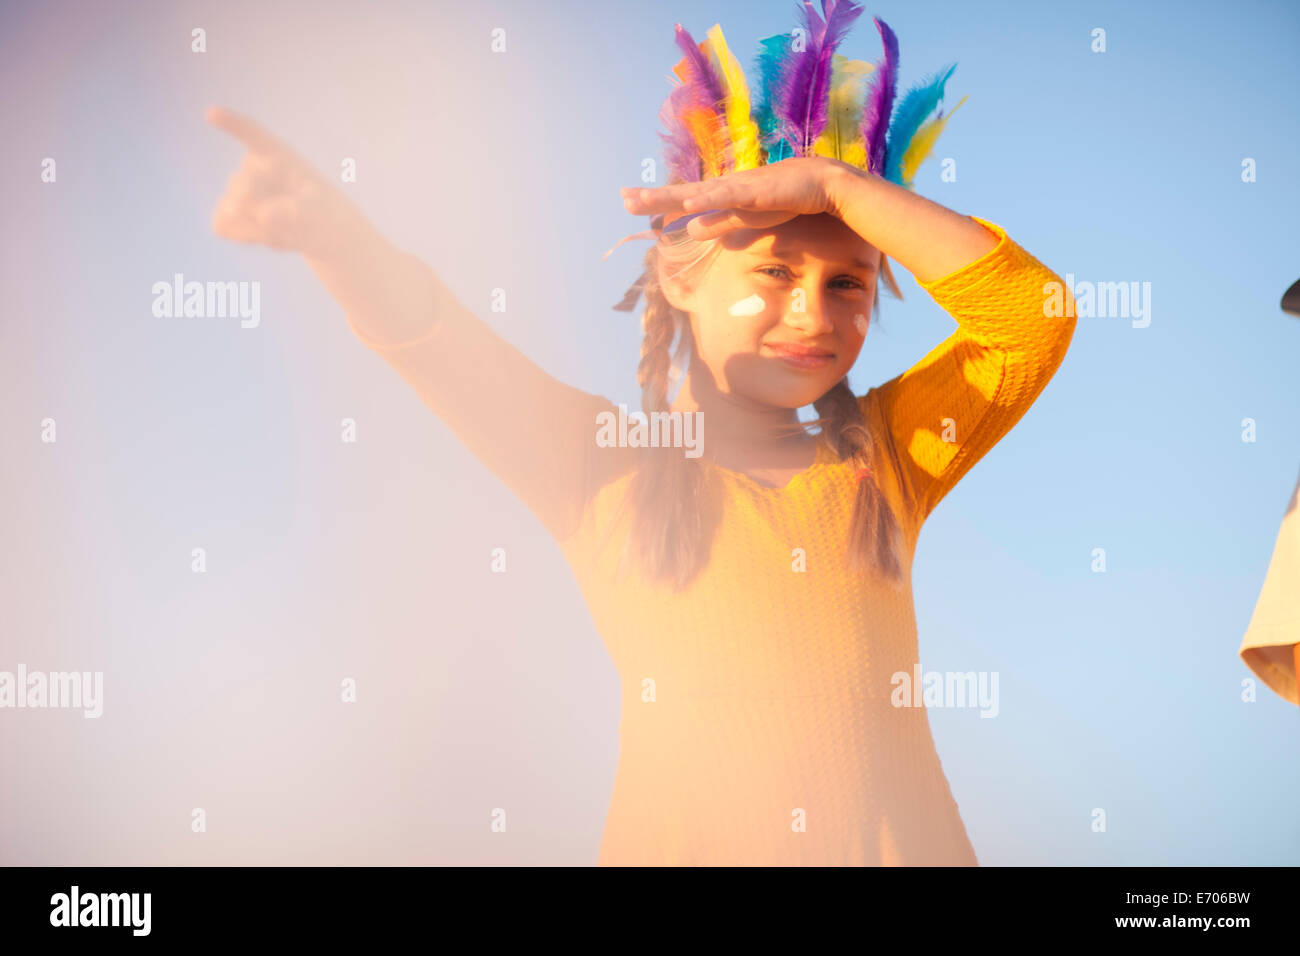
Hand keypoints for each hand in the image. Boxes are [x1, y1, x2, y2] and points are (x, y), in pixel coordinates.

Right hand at [206, 106, 371, 261]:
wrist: (319, 231)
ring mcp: (237, 187)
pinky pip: (222, 225)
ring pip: (233, 211)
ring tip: (285, 228)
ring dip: (259, 228)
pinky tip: (266, 234)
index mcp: (279, 155)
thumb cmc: (324, 213)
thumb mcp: (319, 213)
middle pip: (243, 189)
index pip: (252, 135)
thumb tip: (264, 213)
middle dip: (263, 211)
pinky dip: (244, 236)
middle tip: (293, 221)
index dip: (232, 123)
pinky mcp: (227, 211)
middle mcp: (253, 166)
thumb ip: (296, 211)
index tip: (212, 113)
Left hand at [620, 155, 858, 240]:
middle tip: (622, 198)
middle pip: (682, 192)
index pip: (682, 198)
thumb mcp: (745, 217)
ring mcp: (738, 186)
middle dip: (652, 196)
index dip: (657, 200)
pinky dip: (708, 198)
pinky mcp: (755, 190)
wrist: (821, 184)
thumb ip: (719, 223)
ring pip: (698, 192)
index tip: (630, 201)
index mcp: (721, 195)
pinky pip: (728, 195)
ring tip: (644, 199)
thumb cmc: (785, 199)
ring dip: (671, 196)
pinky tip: (688, 201)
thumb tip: (689, 229)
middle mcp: (724, 187)